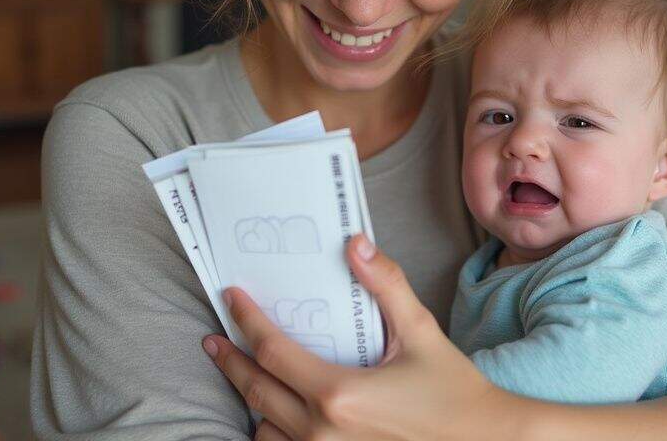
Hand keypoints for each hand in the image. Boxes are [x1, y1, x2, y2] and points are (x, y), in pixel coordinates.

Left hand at [204, 234, 520, 440]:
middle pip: (255, 391)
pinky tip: (276, 414)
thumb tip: (357, 244)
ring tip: (248, 375)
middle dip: (229, 362)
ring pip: (264, 429)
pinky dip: (274, 432)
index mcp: (337, 393)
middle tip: (214, 340)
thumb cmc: (453, 392)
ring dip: (253, 401)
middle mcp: (321, 431)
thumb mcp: (420, 331)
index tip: (232, 299)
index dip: (246, 321)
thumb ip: (386, 285)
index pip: (271, 351)